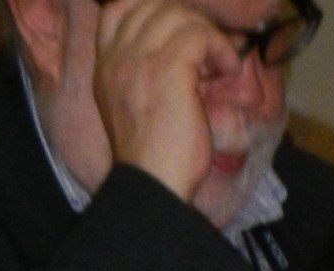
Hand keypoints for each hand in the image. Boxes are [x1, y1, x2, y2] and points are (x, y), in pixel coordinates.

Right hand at [94, 0, 238, 203]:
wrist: (153, 189)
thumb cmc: (155, 162)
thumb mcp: (136, 110)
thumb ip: (143, 76)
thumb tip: (185, 55)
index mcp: (105, 66)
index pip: (119, 7)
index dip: (155, 11)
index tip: (181, 38)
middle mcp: (117, 57)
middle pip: (153, 5)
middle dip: (186, 20)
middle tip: (207, 52)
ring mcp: (140, 60)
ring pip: (179, 15)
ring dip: (208, 35)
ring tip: (220, 64)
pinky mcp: (169, 69)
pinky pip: (201, 35)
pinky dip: (221, 47)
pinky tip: (228, 68)